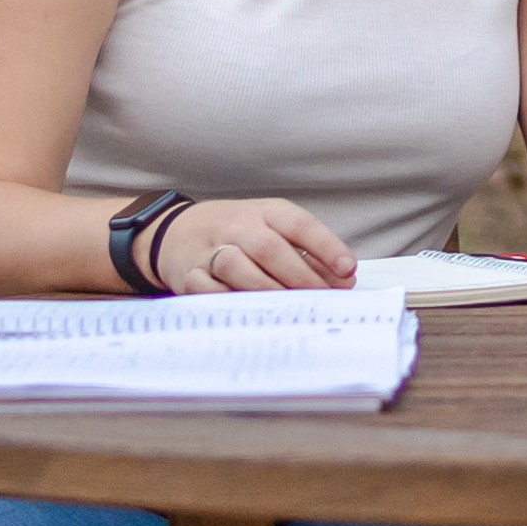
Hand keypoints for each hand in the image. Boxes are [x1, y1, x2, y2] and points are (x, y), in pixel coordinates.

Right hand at [156, 200, 356, 291]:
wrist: (179, 231)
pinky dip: (229, 301)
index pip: (299, 224)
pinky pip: (208, 289)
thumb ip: (308, 255)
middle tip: (322, 298)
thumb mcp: (274, 231)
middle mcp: (238, 226)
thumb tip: (343, 280)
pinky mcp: (190, 274)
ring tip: (290, 309)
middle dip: (299, 275)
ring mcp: (210, 249)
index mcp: (265, 212)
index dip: (326, 246)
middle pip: (269, 248)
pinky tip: (250, 312)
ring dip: (266, 289)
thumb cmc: (240, 234)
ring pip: (236, 266)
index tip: (347, 269)